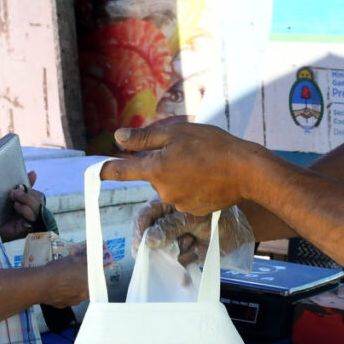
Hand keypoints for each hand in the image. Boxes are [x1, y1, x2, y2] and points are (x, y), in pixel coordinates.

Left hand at [0, 170, 45, 240]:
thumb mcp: (10, 199)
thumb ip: (22, 188)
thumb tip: (34, 173)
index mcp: (30, 209)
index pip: (39, 196)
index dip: (30, 190)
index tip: (18, 186)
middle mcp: (33, 217)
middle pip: (40, 200)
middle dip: (27, 194)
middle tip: (13, 193)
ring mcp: (31, 224)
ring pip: (38, 207)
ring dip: (26, 200)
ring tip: (13, 201)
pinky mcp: (27, 230)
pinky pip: (33, 217)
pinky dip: (25, 209)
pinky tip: (16, 207)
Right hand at [40, 242, 89, 307]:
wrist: (41, 284)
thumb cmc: (59, 271)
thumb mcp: (74, 259)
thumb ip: (85, 258)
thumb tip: (91, 255)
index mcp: (90, 285)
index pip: (98, 280)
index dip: (94, 273)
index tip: (89, 269)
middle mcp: (83, 296)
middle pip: (87, 286)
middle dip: (83, 279)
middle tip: (76, 271)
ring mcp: (73, 302)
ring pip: (77, 292)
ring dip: (74, 286)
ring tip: (65, 277)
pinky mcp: (62, 305)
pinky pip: (66, 297)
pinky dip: (64, 292)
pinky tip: (58, 285)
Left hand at [102, 121, 262, 215]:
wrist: (246, 171)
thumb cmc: (213, 146)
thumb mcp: (177, 133)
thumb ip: (145, 138)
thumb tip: (118, 138)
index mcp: (156, 169)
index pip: (123, 171)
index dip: (108, 170)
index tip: (96, 172)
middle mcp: (163, 190)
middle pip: (154, 176)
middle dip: (164, 164)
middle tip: (188, 151)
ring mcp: (179, 204)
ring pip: (171, 185)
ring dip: (180, 175)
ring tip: (204, 163)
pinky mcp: (193, 211)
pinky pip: (186, 196)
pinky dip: (193, 186)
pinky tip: (209, 177)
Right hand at [131, 199, 254, 268]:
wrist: (237, 228)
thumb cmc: (215, 212)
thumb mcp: (192, 216)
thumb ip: (170, 226)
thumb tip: (149, 240)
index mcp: (164, 207)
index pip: (144, 218)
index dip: (139, 232)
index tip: (141, 246)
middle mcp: (165, 224)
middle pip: (150, 239)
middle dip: (161, 246)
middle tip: (174, 243)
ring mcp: (173, 240)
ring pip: (164, 253)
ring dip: (179, 250)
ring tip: (194, 238)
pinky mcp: (183, 254)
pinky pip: (177, 263)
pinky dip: (186, 260)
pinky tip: (196, 249)